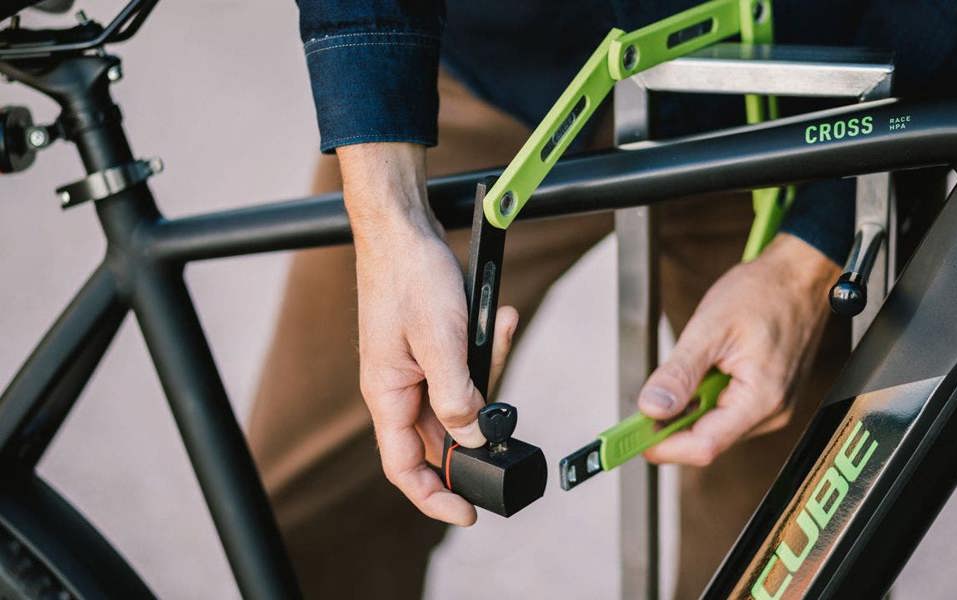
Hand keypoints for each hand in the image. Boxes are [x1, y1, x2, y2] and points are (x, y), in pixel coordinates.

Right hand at [339, 143, 518, 525]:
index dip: (435, 497)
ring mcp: (414, 368)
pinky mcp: (431, 348)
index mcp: (387, 394)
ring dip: (490, 374)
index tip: (469, 513)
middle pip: (440, 436)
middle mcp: (398, 388)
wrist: (403, 226)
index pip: (405, 467)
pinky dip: (488, 350)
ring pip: (459, 400)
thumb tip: (474, 440)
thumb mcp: (442, 341)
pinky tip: (503, 319)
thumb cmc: (411, 277)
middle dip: (479, 425)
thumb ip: (457, 397)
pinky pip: (465, 367)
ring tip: (504, 329)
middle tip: (508, 414)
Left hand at [637, 233, 838, 465]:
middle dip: (672, 423)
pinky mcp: (766, 399)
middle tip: (647, 398)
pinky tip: (705, 369)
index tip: (633, 437)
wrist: (799, 276)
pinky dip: (704, 398)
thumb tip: (651, 408)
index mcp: (761, 400)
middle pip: (707, 440)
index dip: (664, 445)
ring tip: (690, 366)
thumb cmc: (765, 293)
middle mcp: (770, 413)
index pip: (705, 446)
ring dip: (689, 407)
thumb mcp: (710, 328)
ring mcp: (771, 408)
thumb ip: (679, 373)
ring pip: (714, 426)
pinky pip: (727, 412)